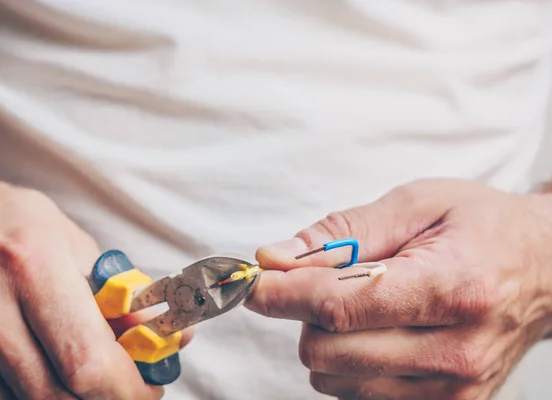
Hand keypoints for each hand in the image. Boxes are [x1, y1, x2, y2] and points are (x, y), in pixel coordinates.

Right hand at [0, 172, 191, 399]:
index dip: (126, 387)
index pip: (87, 359)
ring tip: (83, 368)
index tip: (149, 387)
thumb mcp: (75, 246)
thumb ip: (121, 298)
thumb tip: (170, 338)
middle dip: (104, 398)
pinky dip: (30, 393)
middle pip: (57, 395)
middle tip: (126, 387)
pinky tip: (42, 366)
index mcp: (33, 264)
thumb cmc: (14, 226)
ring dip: (67, 396)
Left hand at [246, 178, 551, 399]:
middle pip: (327, 349)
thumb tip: (276, 256)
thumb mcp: (418, 204)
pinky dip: (347, 364)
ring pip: (333, 379)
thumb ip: (343, 230)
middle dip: (306, 312)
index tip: (254, 282)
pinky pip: (357, 397)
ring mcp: (452, 390)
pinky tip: (376, 333)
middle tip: (326, 280)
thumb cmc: (483, 228)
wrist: (546, 270)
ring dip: (327, 338)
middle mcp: (455, 350)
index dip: (283, 294)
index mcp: (450, 287)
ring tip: (365, 304)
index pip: (339, 306)